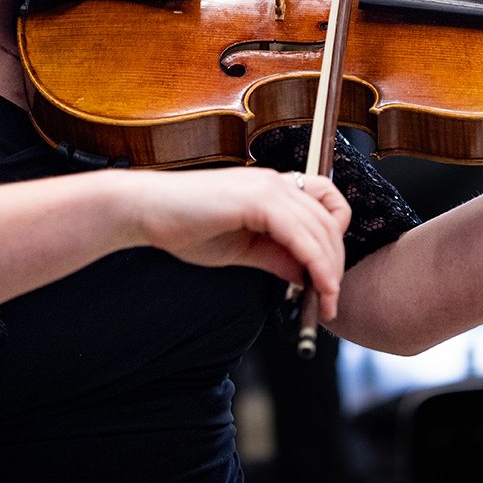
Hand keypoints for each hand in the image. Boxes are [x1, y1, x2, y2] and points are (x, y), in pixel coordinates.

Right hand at [130, 167, 350, 319]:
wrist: (146, 211)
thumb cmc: (184, 226)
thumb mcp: (242, 249)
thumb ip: (275, 257)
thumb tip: (306, 275)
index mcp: (272, 189)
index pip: (327, 206)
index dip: (335, 239)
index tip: (327, 274)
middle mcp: (276, 181)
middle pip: (330, 221)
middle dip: (336, 264)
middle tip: (330, 301)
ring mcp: (268, 187)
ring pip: (321, 229)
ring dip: (330, 270)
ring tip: (327, 301)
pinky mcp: (257, 200)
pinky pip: (300, 234)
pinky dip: (315, 263)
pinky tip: (316, 286)